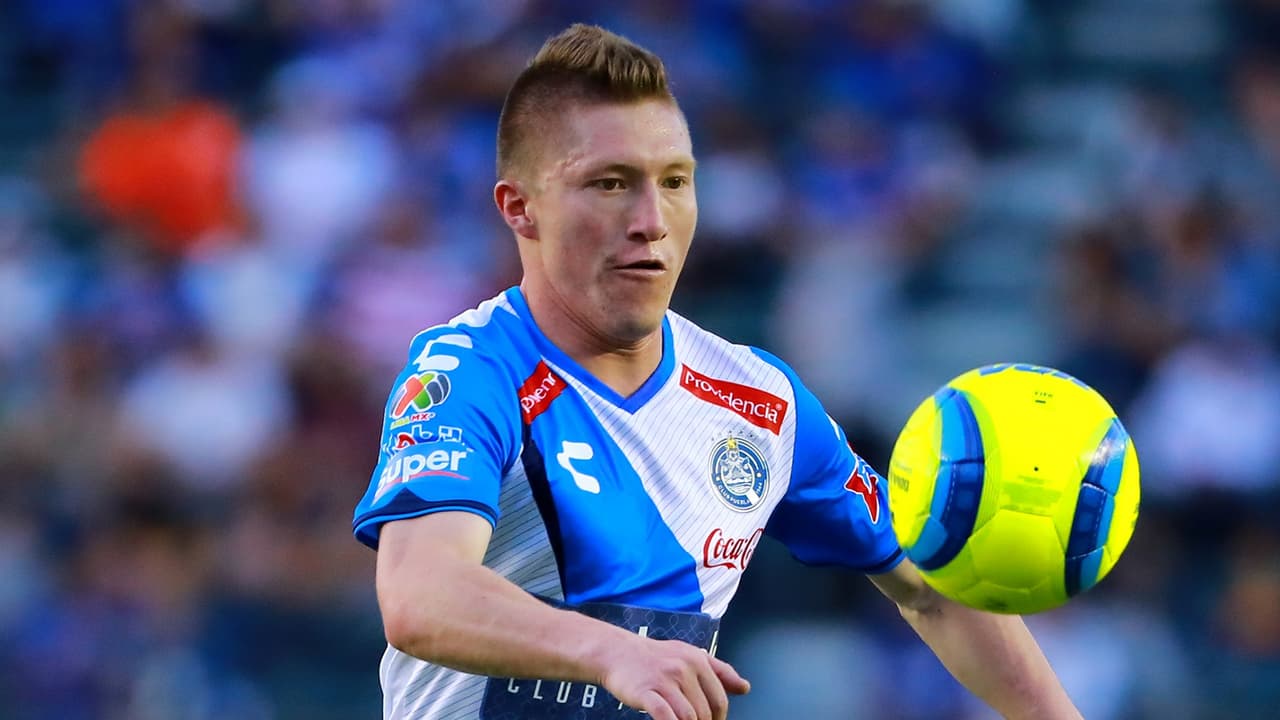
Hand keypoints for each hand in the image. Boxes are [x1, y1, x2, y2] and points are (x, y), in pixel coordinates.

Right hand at [598, 635, 749, 719]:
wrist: (617, 652)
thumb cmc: (655, 658)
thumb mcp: (690, 656)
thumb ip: (719, 672)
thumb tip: (745, 688)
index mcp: (698, 660)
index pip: (719, 699)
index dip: (718, 719)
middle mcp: (684, 668)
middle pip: (705, 712)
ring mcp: (664, 680)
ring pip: (688, 717)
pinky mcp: (646, 692)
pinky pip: (666, 717)